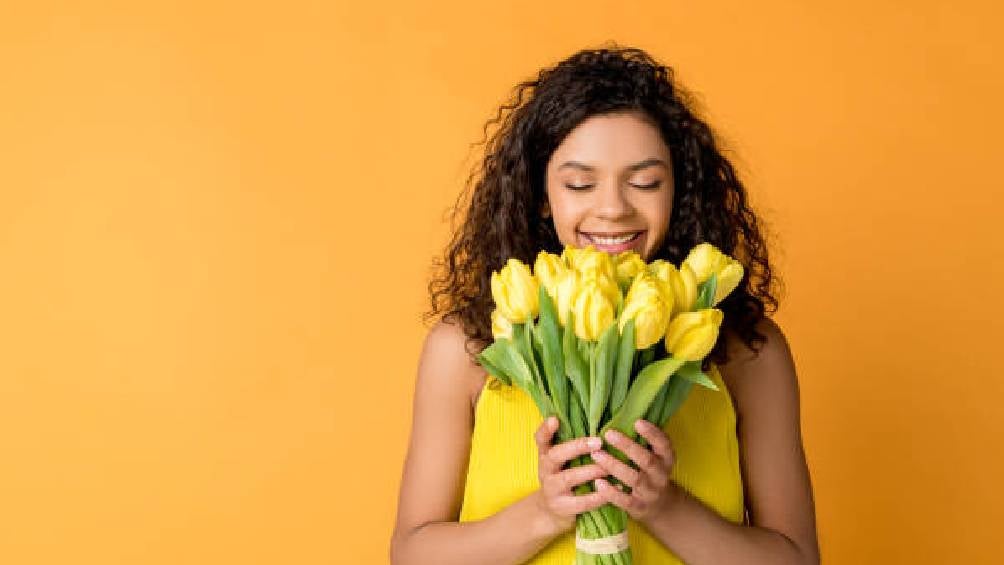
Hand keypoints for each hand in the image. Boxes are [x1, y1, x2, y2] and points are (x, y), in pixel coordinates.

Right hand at [532, 415, 608, 535]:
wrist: (552, 511)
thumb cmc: (563, 476)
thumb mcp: (561, 460)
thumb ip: (571, 444)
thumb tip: (597, 420)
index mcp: (545, 455)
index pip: (541, 439)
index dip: (546, 429)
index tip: (555, 419)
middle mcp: (546, 470)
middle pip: (555, 455)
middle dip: (576, 447)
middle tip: (598, 442)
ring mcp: (552, 490)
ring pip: (569, 477)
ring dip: (590, 471)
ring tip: (608, 467)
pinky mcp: (563, 507)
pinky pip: (582, 501)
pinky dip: (600, 495)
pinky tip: (616, 487)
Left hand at [591, 418, 681, 525]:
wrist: (661, 506)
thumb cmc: (650, 472)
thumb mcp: (655, 456)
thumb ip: (644, 441)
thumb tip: (621, 415)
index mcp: (666, 459)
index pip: (664, 444)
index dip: (652, 434)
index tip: (637, 422)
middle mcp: (661, 475)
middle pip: (647, 460)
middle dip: (628, 446)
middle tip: (608, 434)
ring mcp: (650, 492)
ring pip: (634, 479)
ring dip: (614, 466)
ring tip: (596, 454)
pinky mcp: (639, 507)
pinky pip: (625, 501)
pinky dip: (611, 493)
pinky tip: (598, 483)